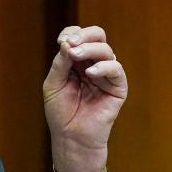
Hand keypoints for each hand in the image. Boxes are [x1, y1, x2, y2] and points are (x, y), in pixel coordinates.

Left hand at [43, 25, 126, 171]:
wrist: (71, 137)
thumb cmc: (61, 112)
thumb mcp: (53, 84)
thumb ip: (60, 63)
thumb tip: (67, 42)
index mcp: (77, 61)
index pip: (79, 36)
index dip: (72, 33)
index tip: (62, 42)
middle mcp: (93, 64)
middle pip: (97, 36)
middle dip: (84, 36)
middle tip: (72, 45)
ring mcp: (106, 75)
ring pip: (106, 50)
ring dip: (90, 49)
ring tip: (76, 56)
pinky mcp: (118, 87)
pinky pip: (116, 69)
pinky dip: (103, 67)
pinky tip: (90, 73)